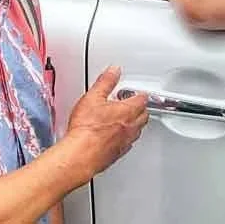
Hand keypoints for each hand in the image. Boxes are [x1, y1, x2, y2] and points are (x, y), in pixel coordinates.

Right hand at [63, 66, 148, 181]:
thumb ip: (105, 82)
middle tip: (136, 104)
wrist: (81, 154)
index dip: (140, 94)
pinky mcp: (117, 154)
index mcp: (127, 111)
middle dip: (141, 109)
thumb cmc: (87, 128)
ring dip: (135, 124)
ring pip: (137, 131)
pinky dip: (126, 139)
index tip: (138, 92)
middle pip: (143, 116)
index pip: (141, 100)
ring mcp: (125, 142)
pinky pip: (128, 144)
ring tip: (129, 119)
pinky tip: (119, 138)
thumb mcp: (93, 97)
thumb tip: (114, 71)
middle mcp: (130, 127)